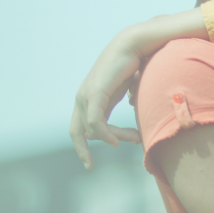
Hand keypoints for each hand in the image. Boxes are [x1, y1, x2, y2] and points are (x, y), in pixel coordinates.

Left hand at [70, 27, 146, 169]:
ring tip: (136, 137)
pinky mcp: (95, 93)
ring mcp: (86, 95)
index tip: (88, 164)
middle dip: (83, 151)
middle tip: (90, 166)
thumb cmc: (134, 64)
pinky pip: (95, 122)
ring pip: (93, 130)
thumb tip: (134, 110)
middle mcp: (83, 97)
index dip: (81, 146)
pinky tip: (118, 141)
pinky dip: (105, 134)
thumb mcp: (127, 89)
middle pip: (77, 133)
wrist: (134, 45)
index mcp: (88, 98)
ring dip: (116, 137)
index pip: (77, 128)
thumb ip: (126, 101)